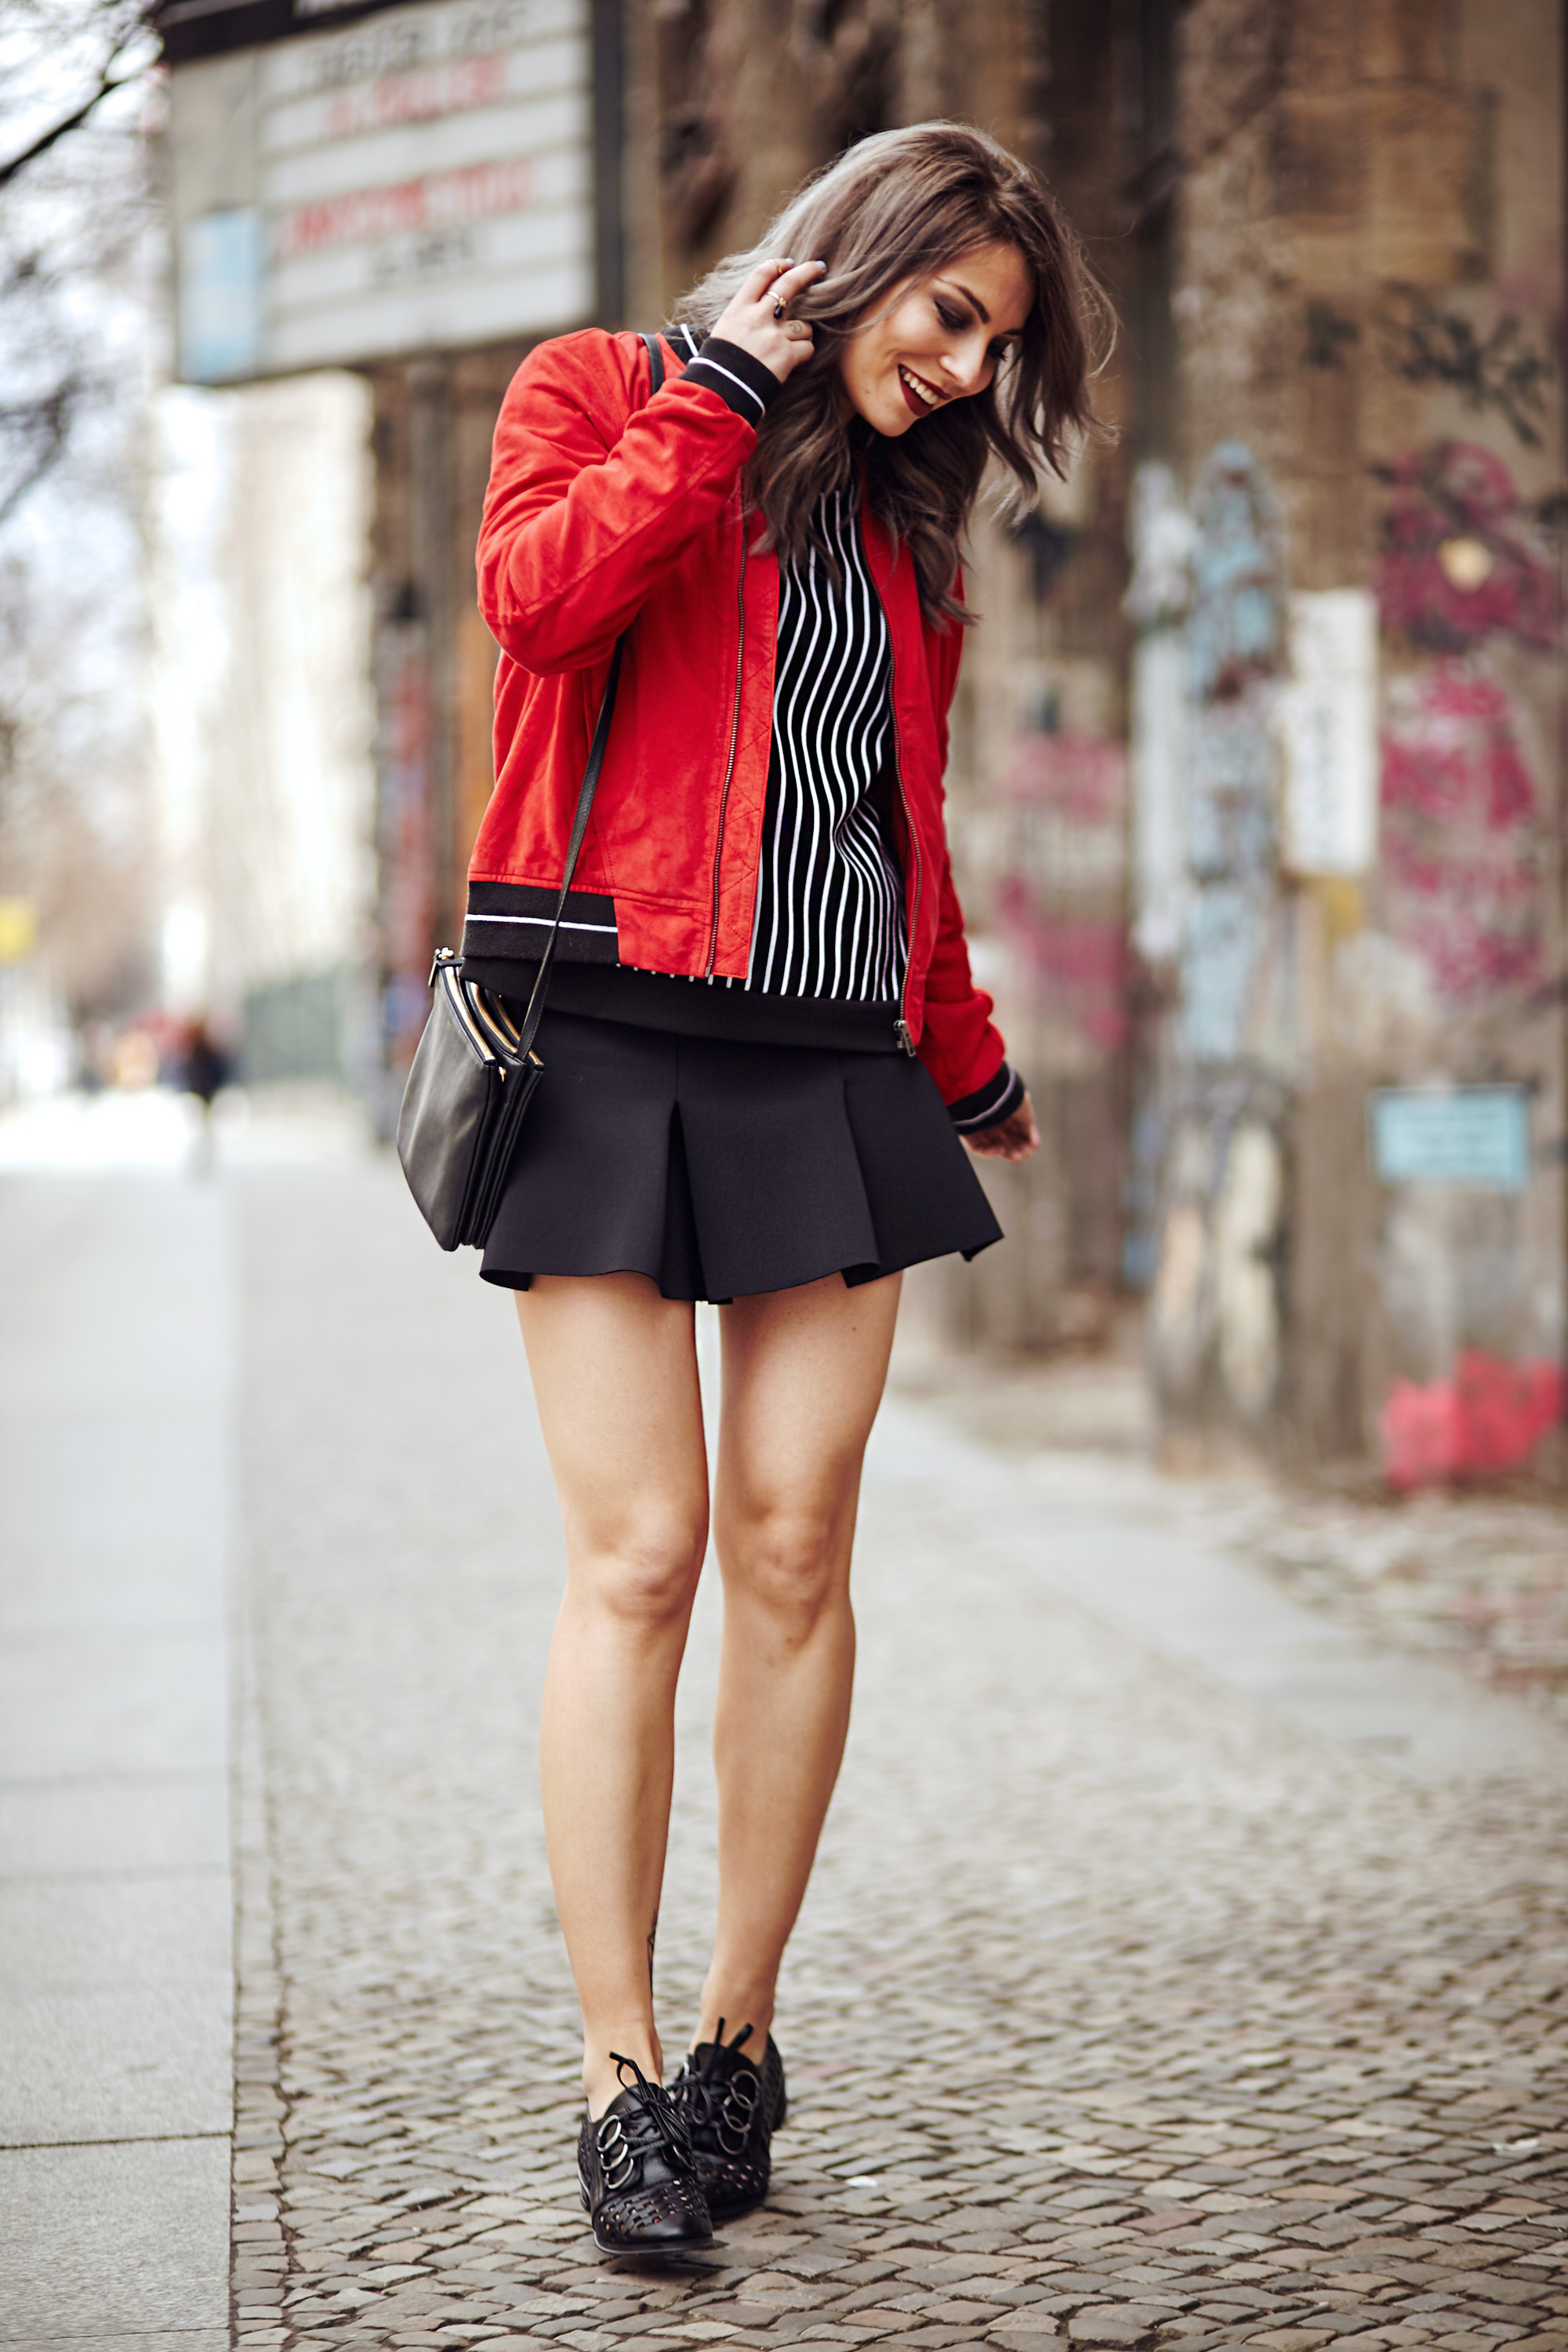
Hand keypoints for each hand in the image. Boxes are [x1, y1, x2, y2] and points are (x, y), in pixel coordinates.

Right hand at [710, 257, 826, 383]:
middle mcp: (758, 316)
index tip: (789, 263)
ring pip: (804, 325)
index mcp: (739, 308)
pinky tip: (792, 362)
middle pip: (789, 284)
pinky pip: (807, 348)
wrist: (721, 391)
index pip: (762, 274)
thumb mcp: (725, 330)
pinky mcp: (786, 355)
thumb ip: (745, 316)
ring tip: (789, 346)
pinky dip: (803, 354)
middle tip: (819, 267)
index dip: (778, 265)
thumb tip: (763, 306)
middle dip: (808, 272)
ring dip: (802, 334)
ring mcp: (774, 335)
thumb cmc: (720, 364)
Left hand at [964, 1092, 1039, 1163]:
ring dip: (1007, 1153)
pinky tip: (1001, 1149)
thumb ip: (1029, 1129)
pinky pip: (979, 1148)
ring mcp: (980, 1127)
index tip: (1033, 1147)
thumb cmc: (1007, 1098)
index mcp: (1006, 1111)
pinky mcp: (968, 1134)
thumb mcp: (1025, 1112)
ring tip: (1017, 1157)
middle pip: (1006, 1140)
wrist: (986, 1091)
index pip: (1017, 1130)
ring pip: (994, 1146)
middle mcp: (993, 1119)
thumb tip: (1035, 1145)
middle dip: (1017, 1148)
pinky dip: (991, 1152)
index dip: (1026, 1140)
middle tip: (1025, 1154)